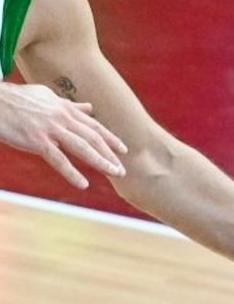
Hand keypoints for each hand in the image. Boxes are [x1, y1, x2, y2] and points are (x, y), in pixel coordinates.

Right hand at [0, 82, 126, 188]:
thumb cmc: (18, 100)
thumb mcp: (48, 98)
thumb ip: (70, 106)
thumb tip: (89, 108)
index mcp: (66, 110)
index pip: (94, 126)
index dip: (111, 138)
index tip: (124, 150)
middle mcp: (62, 118)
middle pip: (93, 138)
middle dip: (110, 154)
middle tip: (122, 170)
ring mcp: (51, 129)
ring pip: (82, 147)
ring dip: (101, 162)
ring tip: (114, 173)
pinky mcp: (37, 140)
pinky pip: (58, 159)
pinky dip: (72, 173)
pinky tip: (83, 184)